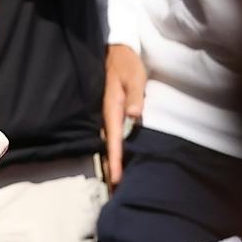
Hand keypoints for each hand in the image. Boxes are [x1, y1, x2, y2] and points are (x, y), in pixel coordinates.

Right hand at [102, 42, 146, 179]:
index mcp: (112, 109)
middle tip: (114, 191)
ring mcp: (107, 114)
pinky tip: (116, 159)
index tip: (116, 179)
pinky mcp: (111, 112)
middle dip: (111, 168)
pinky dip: (113, 150)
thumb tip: (133, 115)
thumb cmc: (127, 64)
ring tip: (115, 182)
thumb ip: (135, 96)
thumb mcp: (134, 77)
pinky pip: (111, 136)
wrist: (116, 51)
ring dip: (112, 161)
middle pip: (108, 147)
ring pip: (109, 143)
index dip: (115, 160)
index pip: (114, 140)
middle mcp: (107, 115)